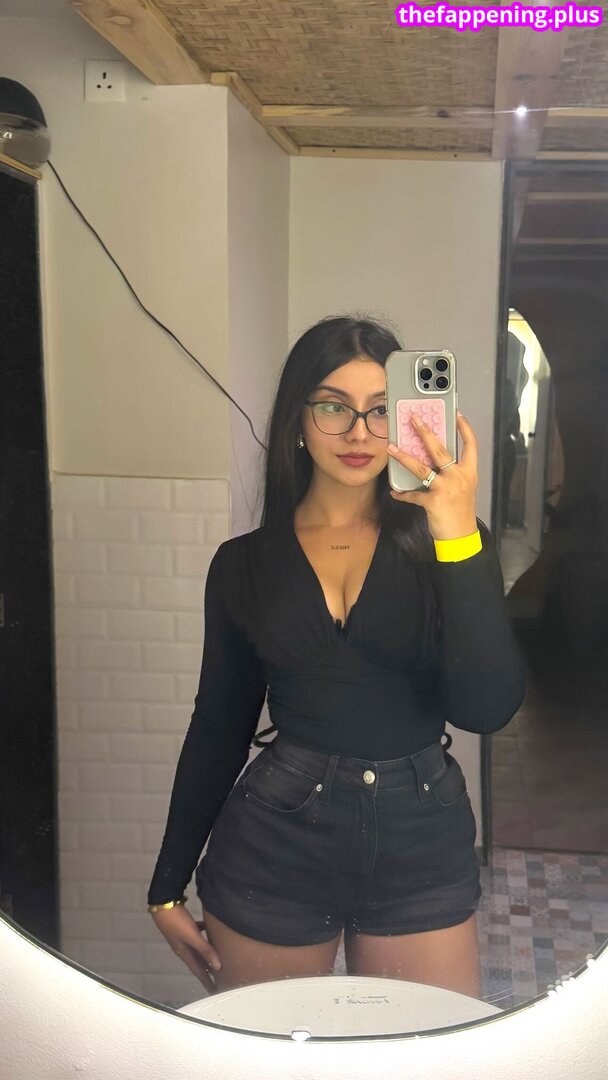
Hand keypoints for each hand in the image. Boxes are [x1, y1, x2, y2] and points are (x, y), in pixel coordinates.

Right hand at [150, 904, 221, 994]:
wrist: (163, 903)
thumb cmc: (177, 922)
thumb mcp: (191, 936)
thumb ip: (204, 950)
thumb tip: (218, 966)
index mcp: (184, 953)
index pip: (198, 971)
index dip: (207, 981)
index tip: (215, 992)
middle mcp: (184, 947)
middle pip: (199, 961)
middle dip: (209, 969)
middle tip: (221, 977)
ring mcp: (183, 936)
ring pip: (199, 948)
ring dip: (207, 953)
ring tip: (219, 956)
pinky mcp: (184, 925)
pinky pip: (197, 932)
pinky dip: (204, 933)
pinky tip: (211, 929)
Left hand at [387, 411, 478, 540]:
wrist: (461, 535)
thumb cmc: (461, 511)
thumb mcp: (463, 488)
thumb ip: (452, 473)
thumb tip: (433, 459)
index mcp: (469, 472)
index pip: (471, 445)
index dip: (464, 428)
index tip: (456, 414)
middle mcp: (458, 477)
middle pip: (440, 449)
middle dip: (425, 432)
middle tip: (413, 419)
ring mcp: (445, 489)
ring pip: (421, 468)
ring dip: (404, 457)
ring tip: (391, 448)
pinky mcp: (432, 502)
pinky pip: (413, 494)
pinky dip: (403, 493)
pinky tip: (395, 492)